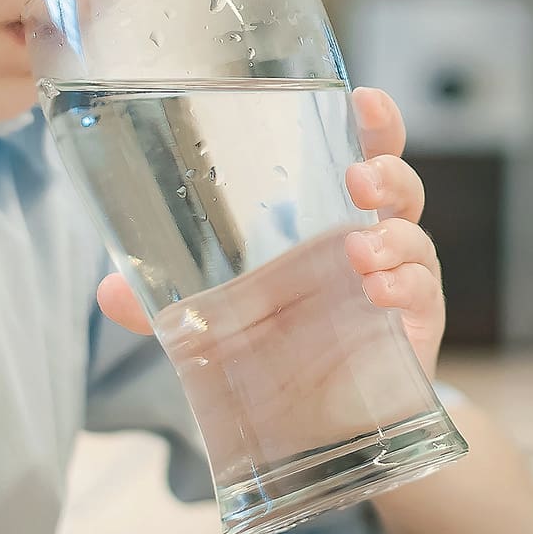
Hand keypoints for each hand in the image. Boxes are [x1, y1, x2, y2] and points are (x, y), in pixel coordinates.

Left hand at [97, 88, 447, 376]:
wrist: (312, 432)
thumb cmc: (274, 352)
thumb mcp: (212, 322)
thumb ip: (162, 304)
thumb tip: (108, 290)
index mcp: (324, 221)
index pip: (358, 154)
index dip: (370, 123)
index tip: (360, 101)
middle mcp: (365, 243)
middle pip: (399, 185)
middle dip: (388, 169)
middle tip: (358, 175)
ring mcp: (395, 284)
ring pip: (415, 237)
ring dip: (393, 236)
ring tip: (359, 252)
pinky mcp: (412, 328)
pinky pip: (423, 294)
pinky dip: (406, 286)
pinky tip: (378, 291)